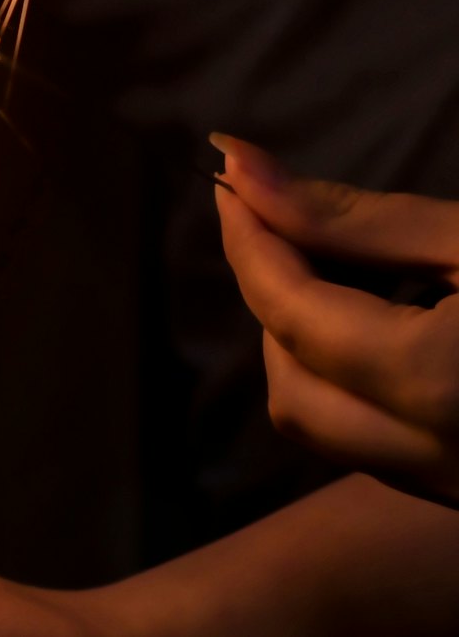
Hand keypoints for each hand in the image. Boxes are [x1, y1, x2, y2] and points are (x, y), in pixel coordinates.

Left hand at [212, 134, 458, 505]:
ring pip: (325, 430)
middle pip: (291, 388)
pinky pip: (377, 451)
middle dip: (278, 306)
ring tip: (359, 276)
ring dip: (311, 354)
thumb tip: (241, 171)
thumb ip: (358, 221)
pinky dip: (356, 390)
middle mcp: (438, 460)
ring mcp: (455, 493)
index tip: (228, 180)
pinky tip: (395, 328)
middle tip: (295, 227)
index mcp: (440, 384)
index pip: (294, 313)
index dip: (251, 242)